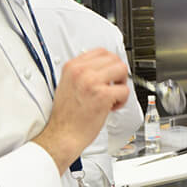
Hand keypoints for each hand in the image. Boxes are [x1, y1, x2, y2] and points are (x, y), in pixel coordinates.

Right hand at [33, 48, 129, 173]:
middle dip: (118, 73)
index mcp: (72, 67)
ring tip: (113, 95)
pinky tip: (112, 107)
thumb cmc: (66, 116)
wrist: (62, 135)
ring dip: (122, 84)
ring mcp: (92, 82)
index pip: (101, 51)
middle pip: (114, 59)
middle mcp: (82, 72)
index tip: (110, 73)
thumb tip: (101, 68)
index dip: (110, 63)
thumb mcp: (67, 85)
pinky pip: (124, 90)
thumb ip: (82, 73)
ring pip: (122, 70)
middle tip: (113, 86)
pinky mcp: (102, 95)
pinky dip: (122, 100)